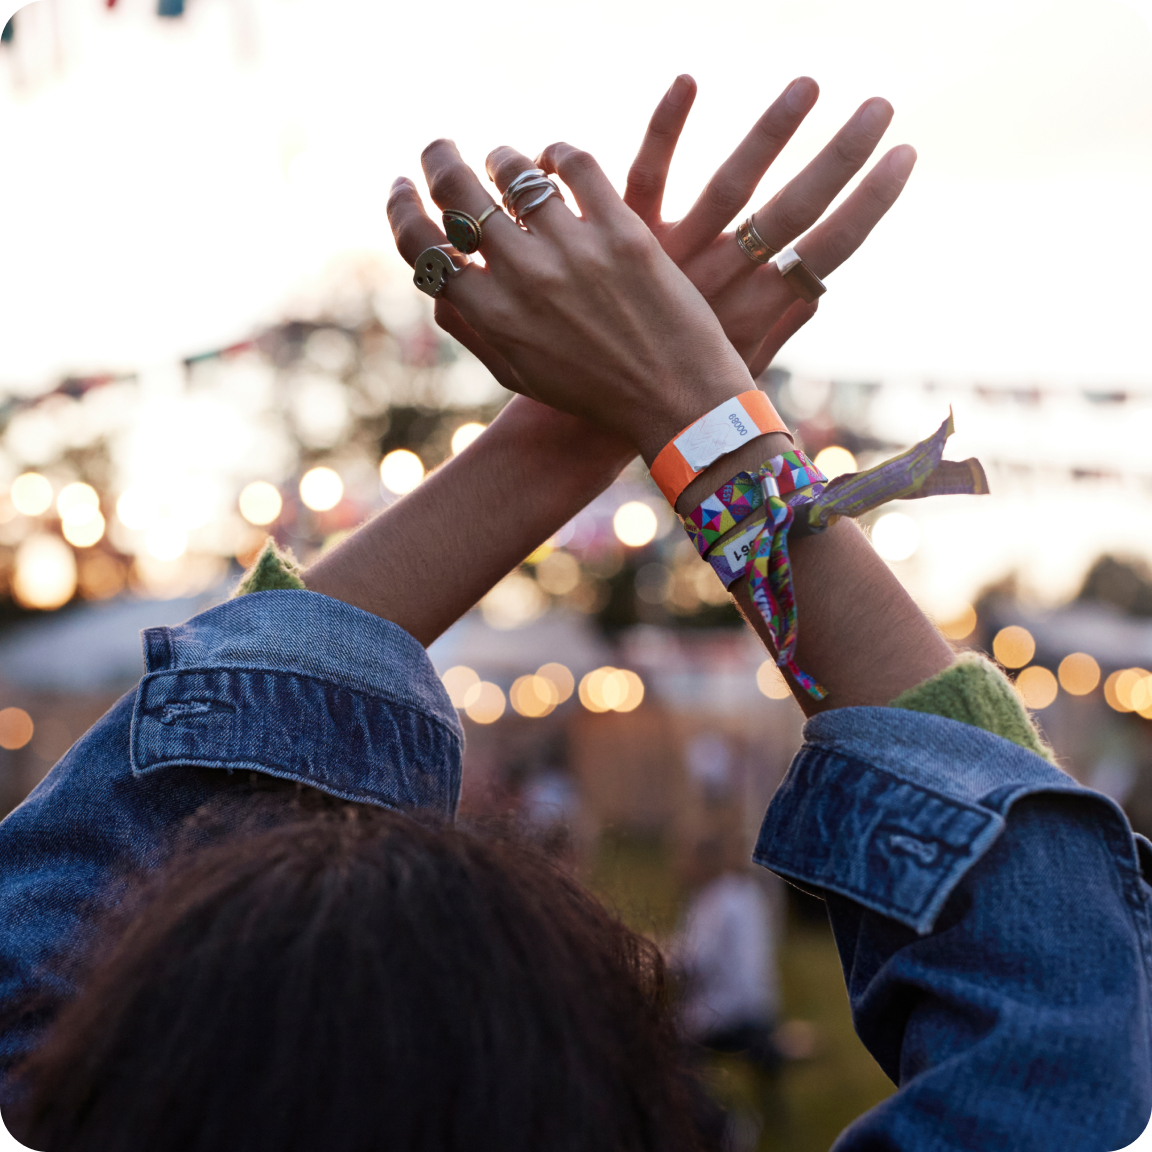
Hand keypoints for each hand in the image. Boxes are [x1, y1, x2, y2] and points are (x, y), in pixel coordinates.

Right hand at [389, 142, 752, 463]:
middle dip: (437, 160)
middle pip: (457, 192)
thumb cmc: (593, 393)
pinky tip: (556, 163)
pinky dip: (557, 154)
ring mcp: (574, 250)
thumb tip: (435, 282)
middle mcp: (525, 278)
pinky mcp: (622, 229)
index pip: (422, 246)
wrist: (675, 399)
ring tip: (504, 162)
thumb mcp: (518, 375)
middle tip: (439, 150)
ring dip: (501, 158)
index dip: (400, 209)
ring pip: (514, 169)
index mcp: (493, 317)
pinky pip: (575, 164)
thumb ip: (471, 328)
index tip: (400, 188)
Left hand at [621, 75, 914, 375]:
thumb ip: (779, 326)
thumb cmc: (669, 392)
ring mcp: (673, 259)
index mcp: (754, 311)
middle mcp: (721, 283)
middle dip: (841, 158)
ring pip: (731, 187)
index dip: (870, 203)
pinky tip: (688, 80)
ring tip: (810, 85)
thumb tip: (820, 291)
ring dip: (772, 133)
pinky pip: (646, 177)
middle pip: (793, 211)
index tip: (907, 155)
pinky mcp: (623, 241)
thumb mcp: (734, 364)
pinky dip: (666, 129)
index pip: (828, 252)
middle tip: (883, 105)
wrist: (588, 418)